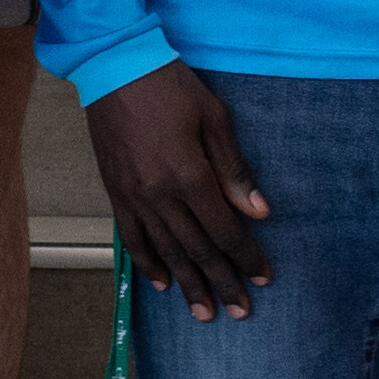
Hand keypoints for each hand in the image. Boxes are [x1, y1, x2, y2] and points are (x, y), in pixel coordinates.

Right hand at [82, 61, 270, 320]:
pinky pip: (131, 238)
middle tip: (240, 311)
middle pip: (196, 250)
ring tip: (204, 313)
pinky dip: (147, 263)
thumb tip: (259, 213)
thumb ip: (235, 170)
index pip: (224, 231)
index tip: (264, 279)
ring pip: (165, 251)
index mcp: (189, 176)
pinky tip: (162, 284)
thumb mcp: (214, 119)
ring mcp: (133, 196)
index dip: (246, 257)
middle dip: (221, 282)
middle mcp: (159, 195)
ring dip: (187, 284)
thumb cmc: (171, 86)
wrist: (115, 65)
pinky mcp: (115, 191)